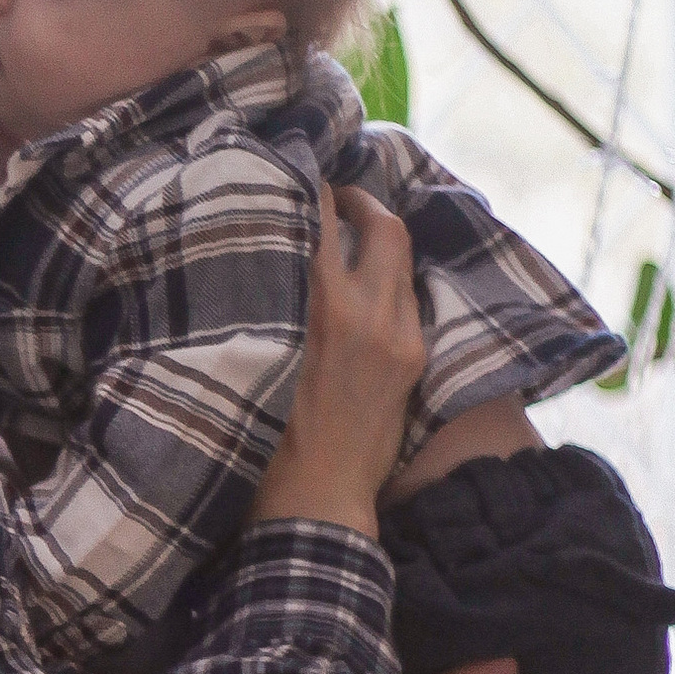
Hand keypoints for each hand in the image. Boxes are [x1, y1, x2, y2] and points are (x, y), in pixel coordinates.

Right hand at [245, 187, 424, 540]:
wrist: (318, 500)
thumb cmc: (266, 438)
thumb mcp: (260, 358)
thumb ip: (275, 303)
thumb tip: (274, 258)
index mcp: (328, 311)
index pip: (327, 225)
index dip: (317, 192)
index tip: (303, 173)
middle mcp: (374, 315)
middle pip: (385, 229)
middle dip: (363, 202)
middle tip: (337, 195)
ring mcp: (402, 337)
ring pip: (402, 260)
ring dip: (380, 238)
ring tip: (351, 232)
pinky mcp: (414, 359)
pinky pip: (408, 298)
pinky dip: (389, 278)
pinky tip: (367, 284)